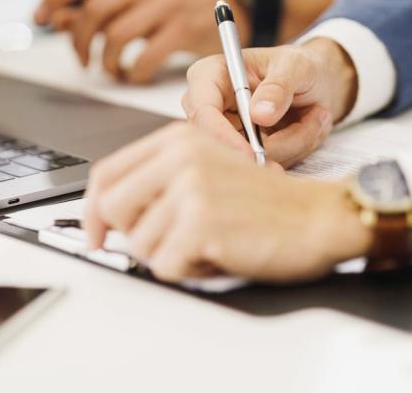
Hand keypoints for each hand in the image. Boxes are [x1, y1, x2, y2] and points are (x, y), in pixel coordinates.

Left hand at [32, 0, 246, 83]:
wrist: (235, 5)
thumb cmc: (178, 4)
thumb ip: (100, 6)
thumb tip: (56, 17)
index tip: (39, 18)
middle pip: (95, 9)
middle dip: (79, 40)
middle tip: (82, 60)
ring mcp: (167, 4)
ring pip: (116, 35)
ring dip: (105, 61)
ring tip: (111, 69)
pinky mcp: (184, 30)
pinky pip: (146, 57)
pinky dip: (134, 73)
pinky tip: (134, 75)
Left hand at [82, 124, 371, 282]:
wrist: (319, 216)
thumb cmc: (270, 202)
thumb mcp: (210, 169)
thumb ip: (161, 179)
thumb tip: (108, 214)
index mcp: (178, 139)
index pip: (107, 173)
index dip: (92, 209)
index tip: (95, 233)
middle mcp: (179, 158)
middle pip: (110, 209)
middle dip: (132, 237)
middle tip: (166, 245)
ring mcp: (189, 189)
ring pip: (139, 244)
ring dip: (172, 256)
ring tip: (210, 242)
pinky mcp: (201, 223)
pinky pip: (166, 266)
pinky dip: (191, 271)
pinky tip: (220, 254)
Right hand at [182, 38, 356, 167]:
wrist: (320, 82)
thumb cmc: (300, 65)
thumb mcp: (296, 66)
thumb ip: (278, 87)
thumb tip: (259, 114)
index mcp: (210, 76)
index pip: (202, 112)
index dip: (222, 136)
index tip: (252, 153)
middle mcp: (211, 106)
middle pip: (221, 143)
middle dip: (264, 147)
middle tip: (304, 135)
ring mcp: (227, 131)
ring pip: (250, 157)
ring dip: (291, 143)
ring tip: (315, 115)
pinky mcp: (245, 150)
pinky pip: (266, 163)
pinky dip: (295, 149)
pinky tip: (307, 126)